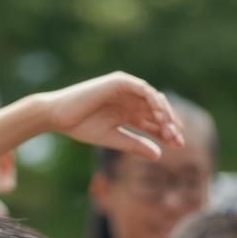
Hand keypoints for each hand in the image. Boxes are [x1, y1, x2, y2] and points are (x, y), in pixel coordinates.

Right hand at [39, 72, 185, 161]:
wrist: (58, 116)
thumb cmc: (80, 127)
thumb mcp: (113, 139)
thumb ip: (135, 145)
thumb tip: (159, 156)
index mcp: (128, 112)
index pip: (153, 121)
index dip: (166, 133)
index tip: (177, 146)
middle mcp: (129, 99)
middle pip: (157, 111)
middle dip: (170, 125)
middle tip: (178, 141)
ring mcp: (125, 89)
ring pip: (154, 99)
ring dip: (165, 114)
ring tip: (171, 130)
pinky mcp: (119, 81)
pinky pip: (143, 90)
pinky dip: (153, 101)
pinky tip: (160, 116)